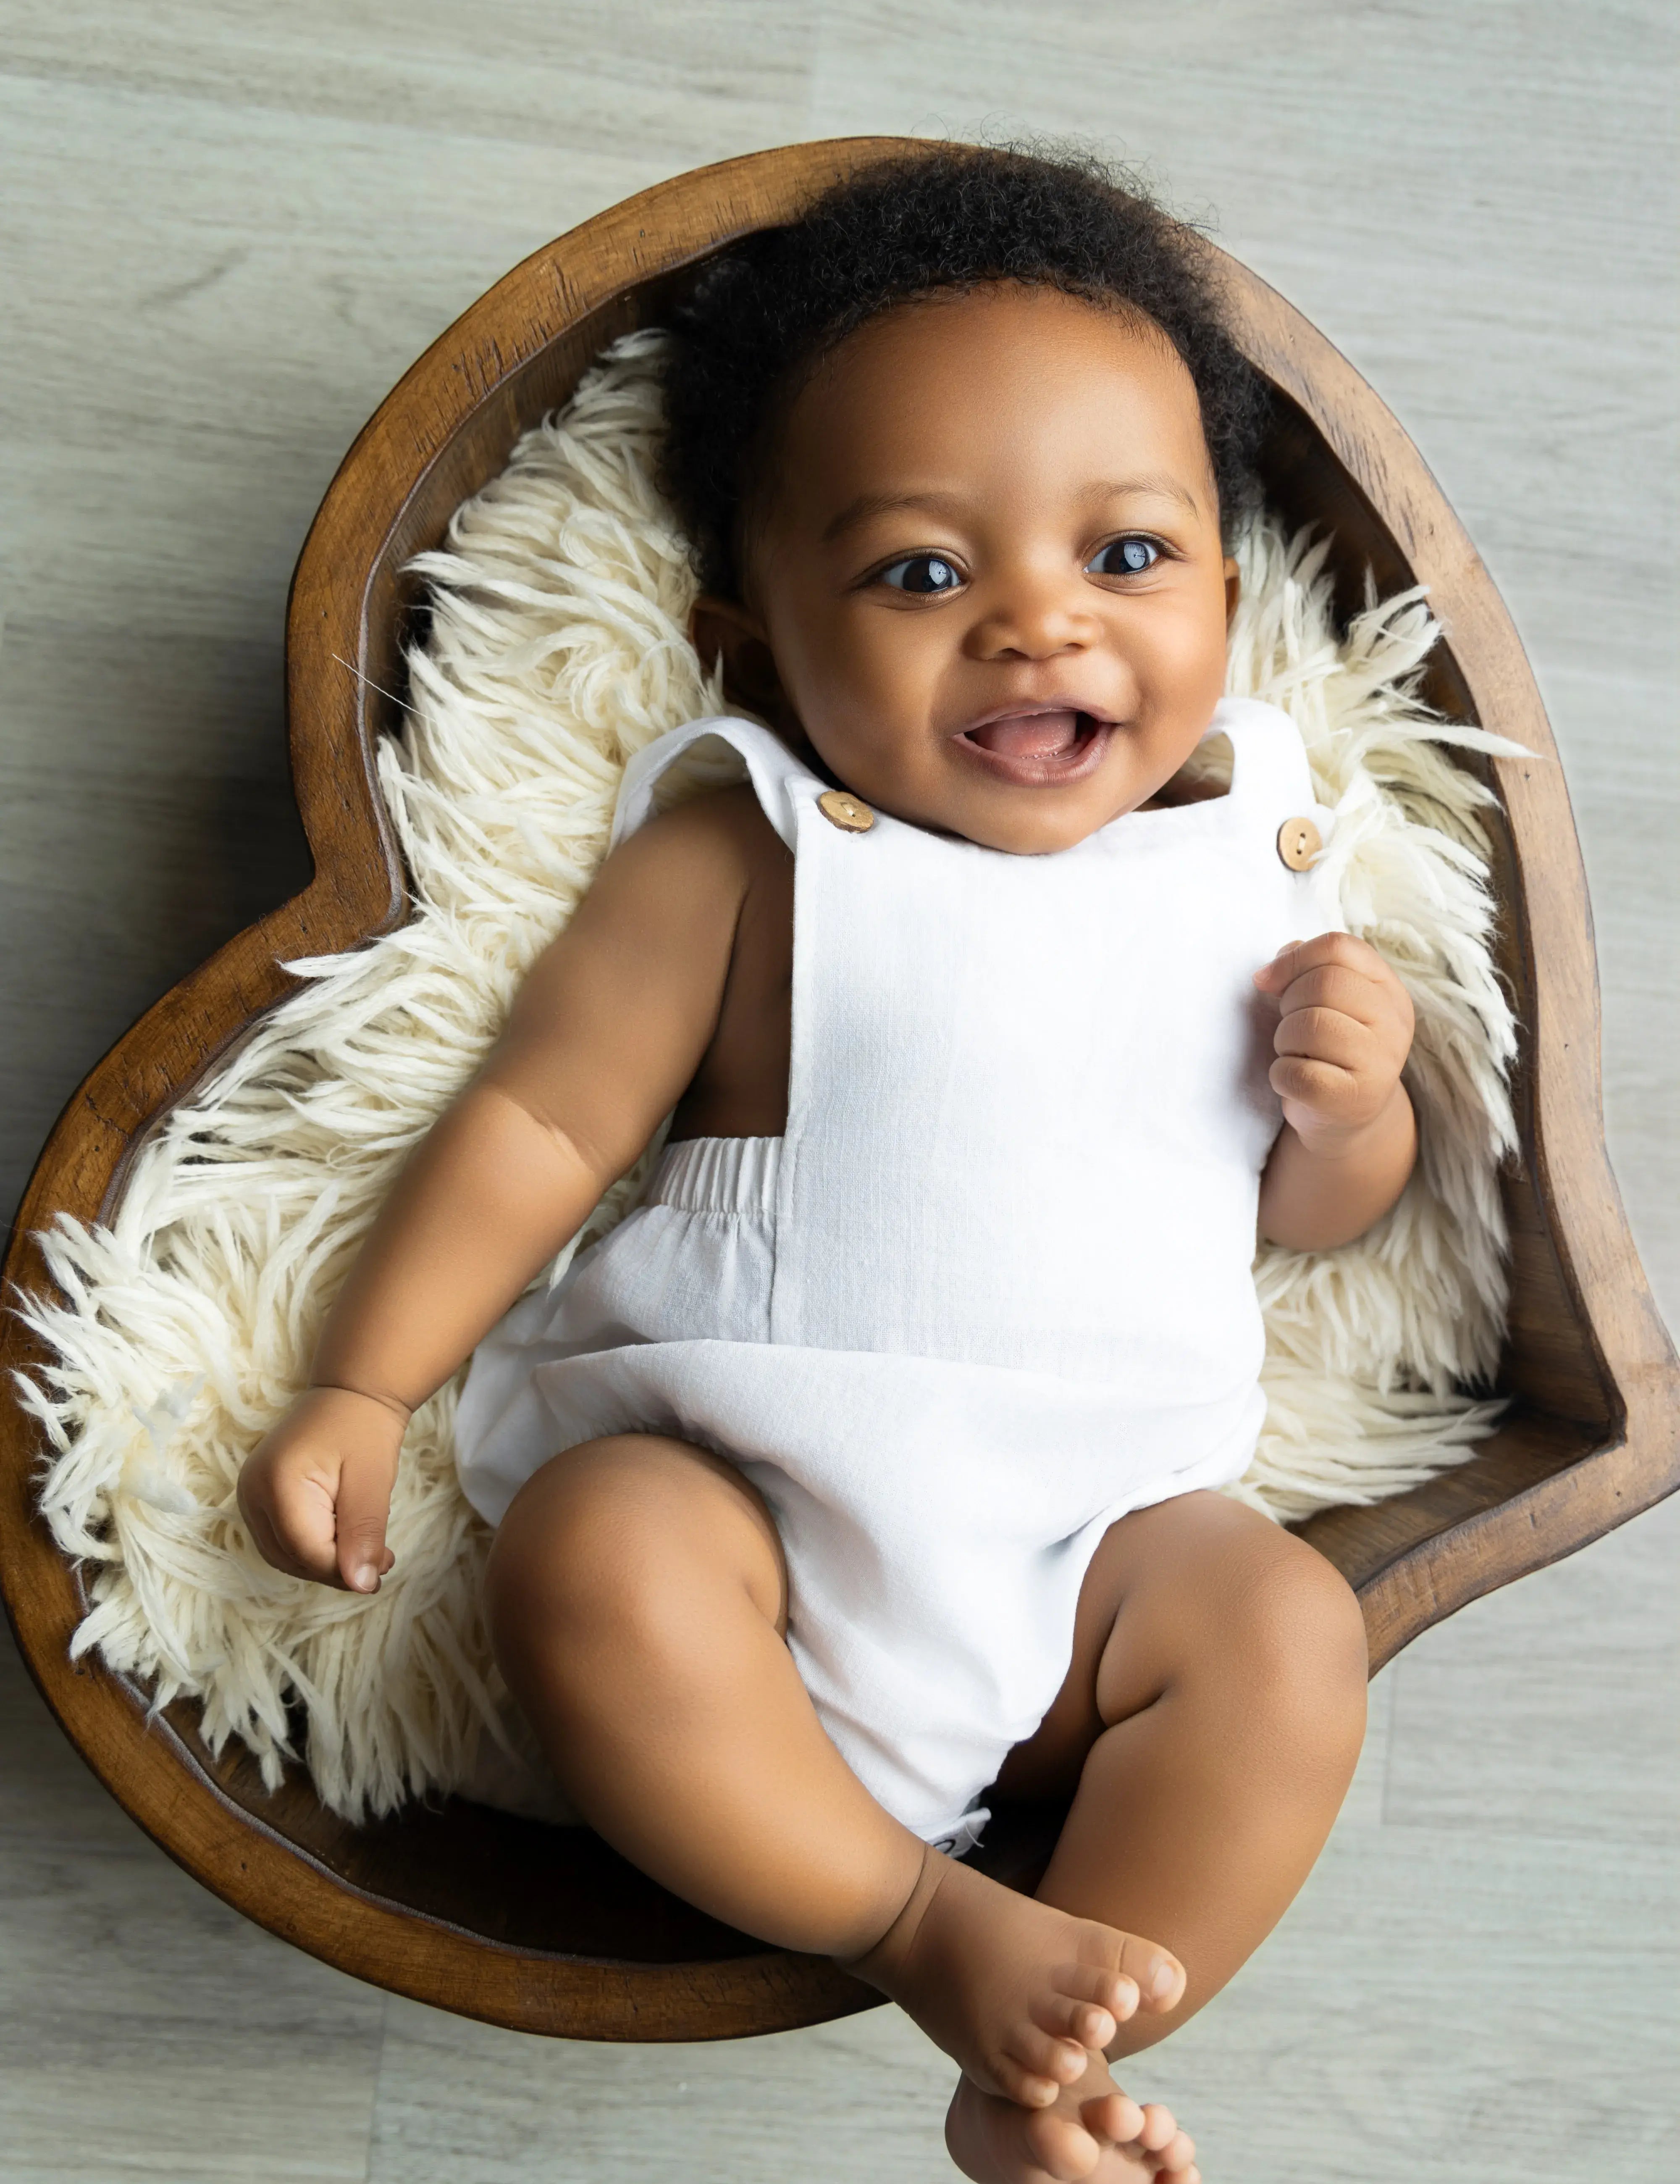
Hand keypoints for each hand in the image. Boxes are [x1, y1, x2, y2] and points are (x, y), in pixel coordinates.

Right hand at [236, 1385, 405, 1591]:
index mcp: (276, 1483)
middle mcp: (251, 1492)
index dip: (345, 1569)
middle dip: (338, 1568)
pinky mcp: (259, 1501)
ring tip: (369, 1551)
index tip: (384, 1567)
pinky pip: (284, 1542)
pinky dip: (315, 1549)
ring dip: (327, 1563)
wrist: (349, 1395)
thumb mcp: (372, 1482)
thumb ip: (364, 1534)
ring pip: (286, 1556)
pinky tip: (345, 1540)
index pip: (306, 1551)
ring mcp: (250, 1497)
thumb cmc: (363, 1430)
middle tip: (382, 1561)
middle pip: (292, 1558)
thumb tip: (362, 1586)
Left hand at [1252, 931, 1414, 1154]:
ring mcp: (1379, 1064)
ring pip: (1309, 1026)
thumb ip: (1309, 970)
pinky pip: (1296, 1072)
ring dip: (1284, 1039)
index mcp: (1389, 991)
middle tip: (1290, 1026)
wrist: (1347, 1118)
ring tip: (1296, 1053)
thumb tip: (1271, 970)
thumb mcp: (1332, 1003)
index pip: (1340, 947)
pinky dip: (1280, 1075)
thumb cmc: (1331, 1050)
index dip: (1295, 958)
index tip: (1270, 981)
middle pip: (1323, 983)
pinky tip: (1293, 1080)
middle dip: (1289, 1003)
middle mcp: (1393, 1025)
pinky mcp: (1352, 1100)